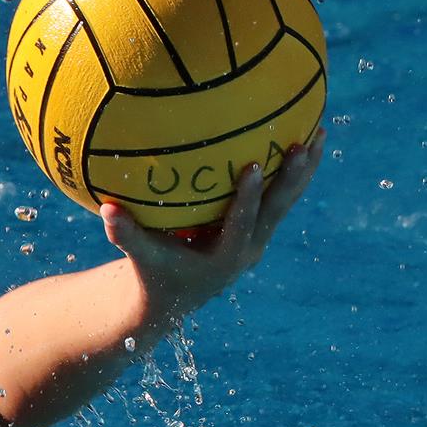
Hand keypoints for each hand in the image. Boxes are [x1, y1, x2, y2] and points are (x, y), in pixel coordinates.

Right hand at [100, 126, 325, 323]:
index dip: (247, 197)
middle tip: (303, 143)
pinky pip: (282, 196)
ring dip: (305, 169)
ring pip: (288, 200)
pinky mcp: (260, 228)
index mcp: (224, 256)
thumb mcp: (140, 257)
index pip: (241, 224)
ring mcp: (259, 237)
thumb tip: (105, 208)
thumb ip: (125, 234)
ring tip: (321, 131)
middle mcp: (249, 247)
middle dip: (292, 177)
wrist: (176, 295)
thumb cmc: (153, 272)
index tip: (253, 165)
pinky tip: (304, 136)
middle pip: (277, 209)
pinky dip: (294, 170)